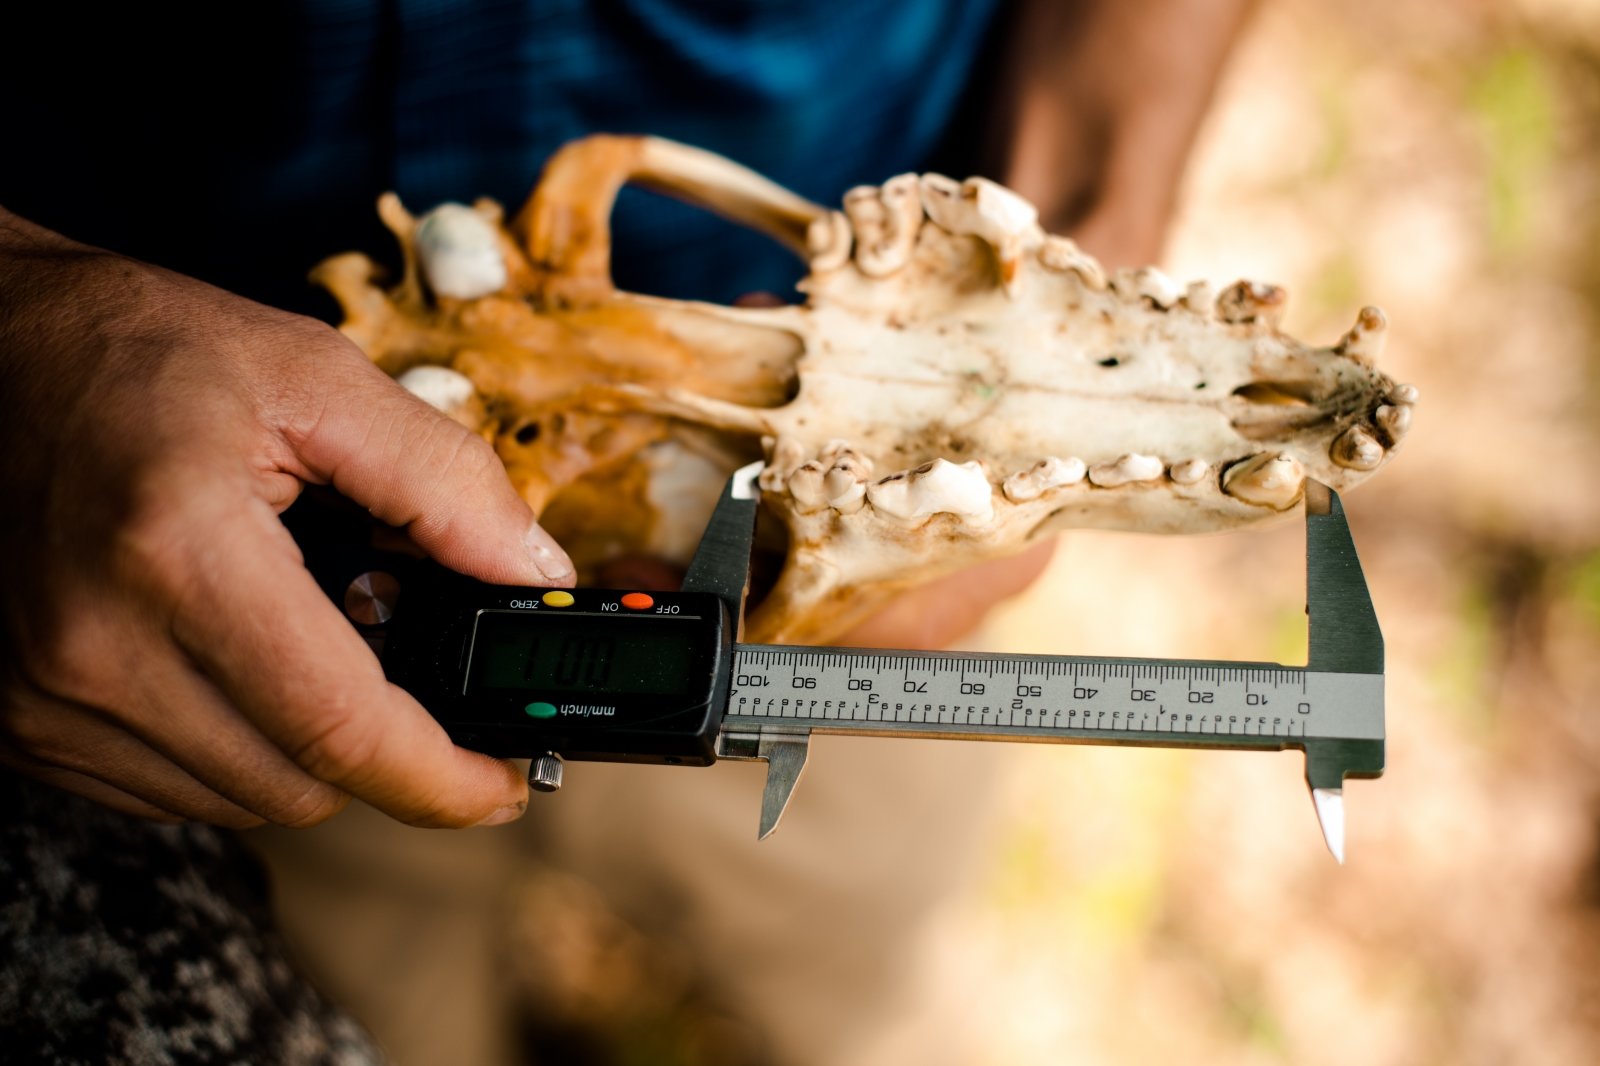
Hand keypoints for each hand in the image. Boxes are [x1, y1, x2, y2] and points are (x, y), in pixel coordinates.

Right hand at [0, 210, 573, 829]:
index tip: (504, 785)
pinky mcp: (16, 717)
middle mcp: (92, 644)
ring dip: (304, 752)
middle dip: (383, 754)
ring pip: (234, 800)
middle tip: (417, 683)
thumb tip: (534, 572)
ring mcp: (40, 695)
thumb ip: (444, 480)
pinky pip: (163, 788)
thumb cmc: (142, 351)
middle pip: (295, 786)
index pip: (338, 728)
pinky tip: (243, 663)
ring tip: (317, 648)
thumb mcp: (316, 379)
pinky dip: (230, 748)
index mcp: (176, 553)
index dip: (442, 778)